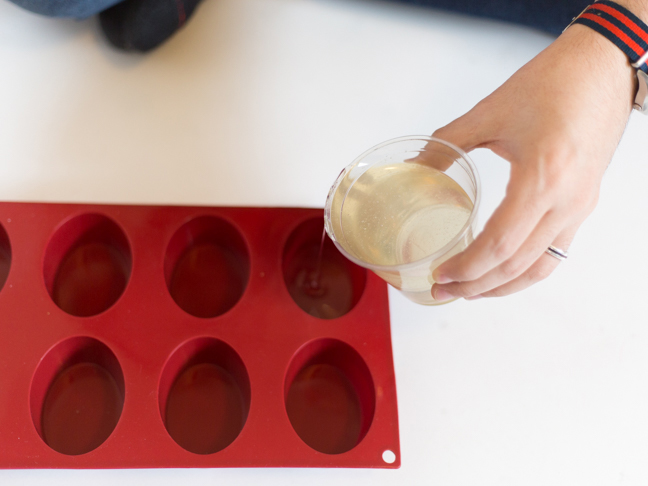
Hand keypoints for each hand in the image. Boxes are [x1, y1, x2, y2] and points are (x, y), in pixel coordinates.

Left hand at [429, 24, 636, 300]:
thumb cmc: (552, 83)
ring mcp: (580, 206)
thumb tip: (414, 168)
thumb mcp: (490, 112)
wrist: (602, 66)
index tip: (440, 274)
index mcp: (543, 178)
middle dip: (476, 285)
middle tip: (443, 291)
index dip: (467, 267)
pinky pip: (555, 251)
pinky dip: (526, 270)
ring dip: (502, 286)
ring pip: (540, 266)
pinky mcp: (584, 203)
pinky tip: (502, 271)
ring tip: (469, 291)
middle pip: (517, 264)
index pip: (500, 244)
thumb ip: (446, 144)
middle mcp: (567, 201)